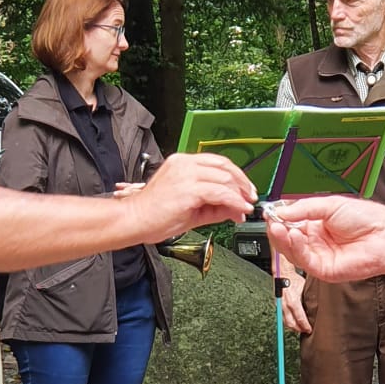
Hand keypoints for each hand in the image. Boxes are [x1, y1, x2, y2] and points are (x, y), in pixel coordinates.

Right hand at [125, 154, 255, 241]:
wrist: (134, 221)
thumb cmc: (154, 215)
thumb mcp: (191, 208)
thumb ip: (215, 206)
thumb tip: (237, 209)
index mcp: (183, 163)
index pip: (217, 162)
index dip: (236, 176)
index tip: (246, 190)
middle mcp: (185, 164)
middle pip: (225, 167)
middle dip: (242, 184)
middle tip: (250, 199)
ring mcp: (187, 175)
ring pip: (225, 179)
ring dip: (240, 195)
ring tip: (244, 208)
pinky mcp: (189, 189)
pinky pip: (220, 192)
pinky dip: (234, 201)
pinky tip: (239, 210)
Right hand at [266, 195, 384, 281]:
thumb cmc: (367, 219)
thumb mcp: (330, 204)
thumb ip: (303, 208)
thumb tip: (280, 212)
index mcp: (316, 223)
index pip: (290, 222)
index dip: (279, 218)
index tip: (270, 212)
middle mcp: (316, 241)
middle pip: (287, 238)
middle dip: (277, 229)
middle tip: (272, 220)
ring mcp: (319, 256)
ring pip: (291, 251)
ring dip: (282, 239)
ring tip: (279, 227)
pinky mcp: (323, 269)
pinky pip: (303, 260)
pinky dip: (295, 248)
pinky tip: (292, 236)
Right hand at [279, 271, 311, 334]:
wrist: (283, 274)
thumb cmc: (294, 279)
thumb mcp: (305, 289)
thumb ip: (309, 299)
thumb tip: (317, 307)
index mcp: (293, 301)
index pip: (300, 318)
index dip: (305, 325)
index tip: (309, 329)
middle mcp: (285, 305)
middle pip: (291, 323)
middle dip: (298, 329)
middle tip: (305, 331)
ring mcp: (280, 306)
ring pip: (285, 322)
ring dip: (293, 327)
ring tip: (300, 328)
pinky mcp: (278, 306)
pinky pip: (282, 317)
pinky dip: (288, 322)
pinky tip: (293, 322)